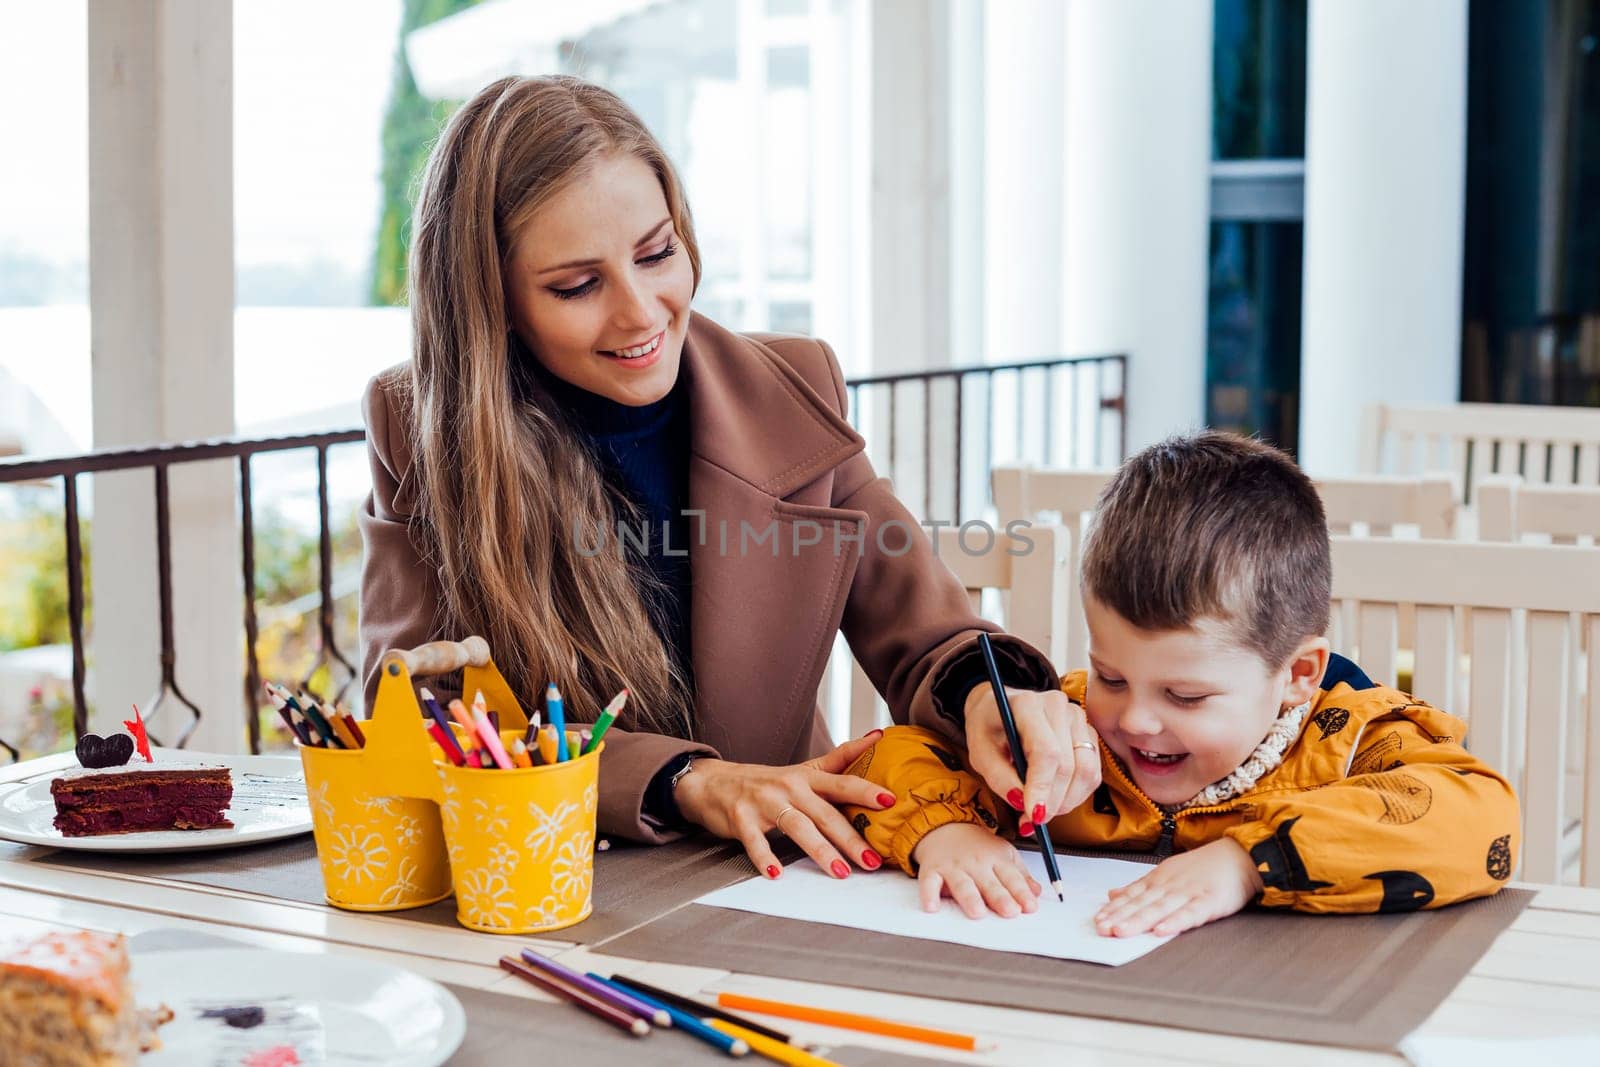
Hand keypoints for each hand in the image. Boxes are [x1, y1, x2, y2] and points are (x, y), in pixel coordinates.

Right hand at [672, 730, 896, 880]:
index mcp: (808, 777)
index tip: (890, 801)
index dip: (866, 790)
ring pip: (797, 827)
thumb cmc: (769, 782)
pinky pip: (756, 841)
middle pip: (825, 813)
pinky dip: (766, 858)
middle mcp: (789, 787)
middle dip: (851, 838)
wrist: (715, 783)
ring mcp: (765, 802)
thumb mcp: (805, 769)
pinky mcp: (742, 819)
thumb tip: (877, 737)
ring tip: (839, 871)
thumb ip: (841, 758)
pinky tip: (777, 874)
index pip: (842, 782)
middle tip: (872, 860)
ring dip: (819, 850)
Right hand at [911, 822, 1040, 918]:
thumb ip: (1020, 875)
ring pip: (962, 884)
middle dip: (1000, 897)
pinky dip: (929, 895)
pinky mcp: (932, 870)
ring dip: (970, 898)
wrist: (943, 826)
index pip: (1012, 877)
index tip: (1030, 907)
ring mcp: (953, 866)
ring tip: (977, 912)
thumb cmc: (976, 845)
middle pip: (990, 882)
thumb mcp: (1003, 854)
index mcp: (996, 858)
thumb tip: (1036, 893)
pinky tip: (932, 907)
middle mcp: (975, 863)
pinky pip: (929, 883)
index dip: (1022, 892)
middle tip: (1010, 911)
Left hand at [964, 685, 1099, 829]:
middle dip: (1052, 801)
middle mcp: (1058, 707)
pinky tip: (1054, 798)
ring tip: (1041, 810)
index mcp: (1027, 704)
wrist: (999, 707)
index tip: (1033, 814)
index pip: (1046, 751)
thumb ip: (998, 777)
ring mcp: (1077, 718)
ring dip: (1066, 801)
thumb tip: (1021, 802)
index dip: (1042, 787)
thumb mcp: (979, 752)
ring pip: (1086, 772)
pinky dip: (1075, 794)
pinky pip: (1092, 773)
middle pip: (1068, 765)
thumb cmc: (988, 728)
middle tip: (1031, 821)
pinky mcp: (1088, 733)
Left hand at [1094, 838, 1263, 936]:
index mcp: (1159, 879)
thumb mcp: (1167, 872)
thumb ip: (1140, 886)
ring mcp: (1188, 893)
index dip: (1114, 908)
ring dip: (1138, 920)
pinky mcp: (1209, 901)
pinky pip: (1190, 913)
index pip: (1132, 895)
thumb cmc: (1203, 867)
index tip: (1097, 920)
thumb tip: (1112, 894)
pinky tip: (1160, 931)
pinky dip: (1174, 922)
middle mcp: (1169, 885)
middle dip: (1119, 916)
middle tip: (1101, 929)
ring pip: (1159, 908)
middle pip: (1141, 903)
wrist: (1239, 856)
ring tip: (1120, 932)